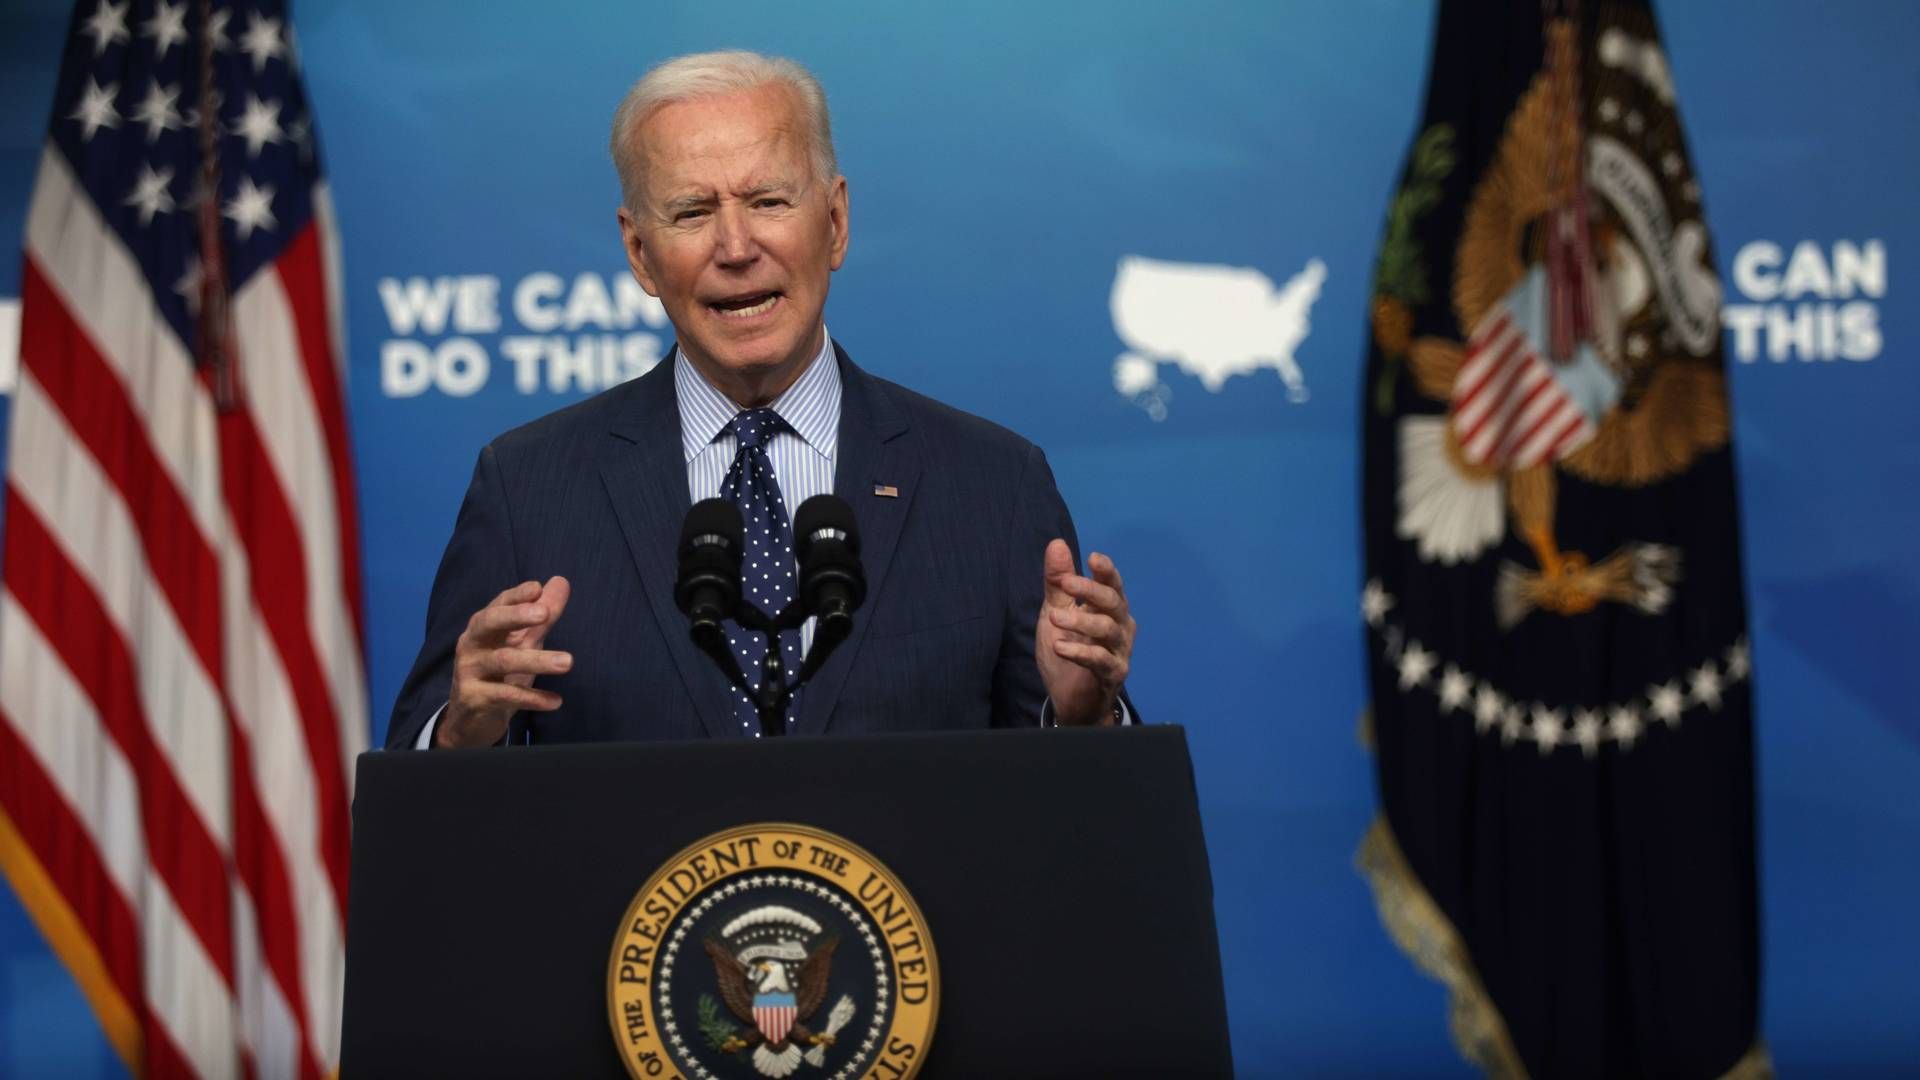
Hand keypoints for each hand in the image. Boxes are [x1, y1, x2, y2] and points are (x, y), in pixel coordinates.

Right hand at [436, 576, 572, 747]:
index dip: (517, 596)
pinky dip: (532, 698)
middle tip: (545, 614)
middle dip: (516, 615)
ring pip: (503, 660)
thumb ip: (542, 616)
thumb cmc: (499, 673)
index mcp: (484, 626)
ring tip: (568, 662)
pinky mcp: (473, 699)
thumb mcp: (522, 643)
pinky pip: (505, 695)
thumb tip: (561, 581)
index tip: (538, 588)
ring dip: (537, 660)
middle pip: (490, 623)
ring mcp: (469, 671)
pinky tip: (556, 701)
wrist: (469, 720)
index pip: (499, 604)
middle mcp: (472, 644)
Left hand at [1036, 540, 1134, 725]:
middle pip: (1113, 601)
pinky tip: (1059, 646)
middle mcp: (1120, 626)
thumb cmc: (1068, 649)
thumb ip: (1057, 582)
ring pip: (1107, 628)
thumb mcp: (1056, 611)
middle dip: (1090, 590)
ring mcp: (1119, 650)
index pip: (1112, 584)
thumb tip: (1056, 543)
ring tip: (1053, 618)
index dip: (1106, 571)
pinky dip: (1080, 651)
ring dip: (1080, 621)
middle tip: (1065, 583)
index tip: (1092, 558)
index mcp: (1109, 608)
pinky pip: (1101, 660)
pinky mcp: (1114, 674)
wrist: (1071, 699)